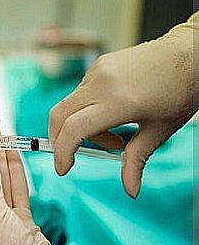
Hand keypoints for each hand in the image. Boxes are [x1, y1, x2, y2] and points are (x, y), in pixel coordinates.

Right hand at [49, 13, 196, 197]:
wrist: (188, 54)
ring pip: (70, 105)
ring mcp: (97, 71)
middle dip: (59, 139)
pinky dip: (86, 110)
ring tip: (111, 134)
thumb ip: (136, 161)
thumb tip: (131, 190)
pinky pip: (80, 93)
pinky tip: (109, 114)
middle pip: (59, 115)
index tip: (64, 168)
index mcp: (119, 102)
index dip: (62, 152)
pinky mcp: (98, 65)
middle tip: (72, 155)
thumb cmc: (179, 93)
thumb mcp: (159, 131)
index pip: (74, 130)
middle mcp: (102, 84)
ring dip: (78, 126)